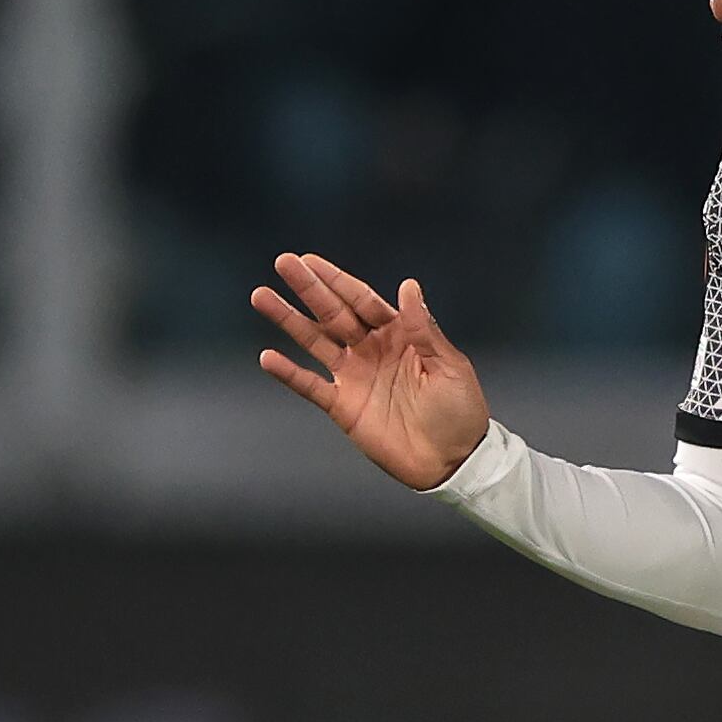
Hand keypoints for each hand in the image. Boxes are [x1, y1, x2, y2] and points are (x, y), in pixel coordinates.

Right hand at [252, 251, 490, 488]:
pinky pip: (311, 386)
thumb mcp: (448, 366)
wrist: (453, 461)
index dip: (337, 280)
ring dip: (289, 320)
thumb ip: (422, 329)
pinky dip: (289, 373)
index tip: (310, 260)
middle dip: (308, 289)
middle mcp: (372, 350)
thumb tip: (407, 286)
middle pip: (334, 313)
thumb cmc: (460, 411)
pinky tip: (267, 357)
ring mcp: (355, 377)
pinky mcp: (343, 406)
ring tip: (262, 297)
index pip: (362, 300)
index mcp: (399, 335)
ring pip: (315, 341)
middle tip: (283, 264)